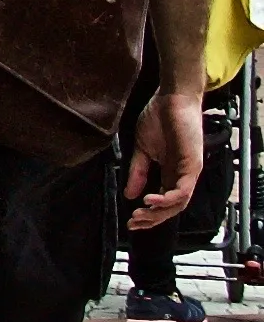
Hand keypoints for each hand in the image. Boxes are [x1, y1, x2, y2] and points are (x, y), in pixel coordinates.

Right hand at [131, 79, 209, 228]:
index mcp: (171, 174)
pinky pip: (183, 190)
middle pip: (172, 208)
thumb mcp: (141, 149)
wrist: (170, 99)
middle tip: (133, 223)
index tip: (130, 222)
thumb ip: (138, 172)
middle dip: (152, 219)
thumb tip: (129, 195)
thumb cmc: (157, 119)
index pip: (163, 203)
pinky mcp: (192, 166)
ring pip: (178, 203)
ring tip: (140, 213)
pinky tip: (150, 199)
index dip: (148, 215)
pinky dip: (167, 198)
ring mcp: (189, 172)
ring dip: (159, 212)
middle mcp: (182, 177)